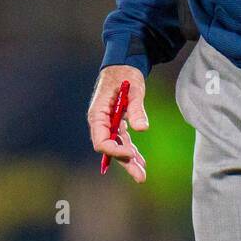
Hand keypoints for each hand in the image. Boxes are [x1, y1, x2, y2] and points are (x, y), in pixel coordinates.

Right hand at [87, 66, 148, 182]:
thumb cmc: (125, 73)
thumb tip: (142, 129)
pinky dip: (131, 150)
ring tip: (142, 174)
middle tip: (140, 176)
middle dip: (125, 163)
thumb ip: (136, 108)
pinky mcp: (116, 123)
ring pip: (117, 147)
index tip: (131, 152)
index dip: (115, 150)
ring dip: (130, 160)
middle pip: (110, 148)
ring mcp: (108, 124)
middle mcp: (100, 122)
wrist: (123, 64)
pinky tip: (141, 161)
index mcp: (98, 114)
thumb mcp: (134, 88)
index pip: (101, 140)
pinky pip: (122, 140)